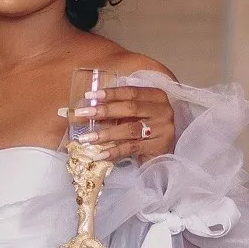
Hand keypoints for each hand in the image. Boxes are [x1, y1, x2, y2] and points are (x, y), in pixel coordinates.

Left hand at [58, 84, 175, 163]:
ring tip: (87, 138)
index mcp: (157, 97)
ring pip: (130, 129)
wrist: (165, 155)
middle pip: (130, 108)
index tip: (89, 96)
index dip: (110, 93)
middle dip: (104, 111)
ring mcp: (162, 129)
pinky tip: (100, 154)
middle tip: (82, 114)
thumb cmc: (147, 131)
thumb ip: (119, 111)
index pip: (131, 92)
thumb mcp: (135, 116)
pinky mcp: (158, 148)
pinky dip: (114, 151)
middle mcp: (162, 110)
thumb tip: (90, 109)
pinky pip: (132, 148)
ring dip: (106, 134)